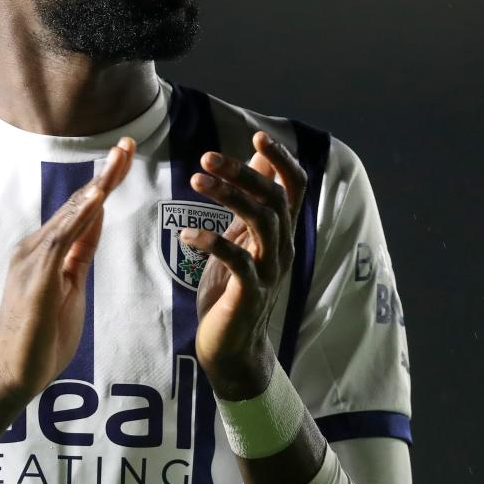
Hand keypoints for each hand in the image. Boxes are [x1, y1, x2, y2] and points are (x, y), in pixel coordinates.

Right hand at [0, 136, 135, 403]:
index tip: (123, 158)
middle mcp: (33, 248)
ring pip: (71, 215)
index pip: (80, 211)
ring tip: (118, 159)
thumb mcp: (70, 288)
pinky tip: (97, 197)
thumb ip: (79, 254)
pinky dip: (79, 216)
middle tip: (127, 144)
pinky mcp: (34, 276)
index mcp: (45, 252)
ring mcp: (31, 260)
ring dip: (97, 186)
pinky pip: (60, 240)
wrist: (11, 376)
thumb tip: (93, 221)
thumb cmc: (40, 339)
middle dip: (104, 174)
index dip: (102, 184)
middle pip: (77, 205)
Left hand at [182, 130, 306, 398]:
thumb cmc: (232, 290)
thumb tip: (260, 159)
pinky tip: (188, 234)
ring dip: (229, 197)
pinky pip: (237, 261)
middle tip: (207, 158)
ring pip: (261, 222)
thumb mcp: (243, 240)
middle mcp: (282, 248)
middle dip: (243, 172)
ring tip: (196, 181)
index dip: (281, 159)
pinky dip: (213, 241)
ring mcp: (269, 271)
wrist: (233, 348)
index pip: (295, 187)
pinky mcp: (249, 293)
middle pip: (275, 198)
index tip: (258, 135)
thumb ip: (252, 203)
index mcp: (281, 232)